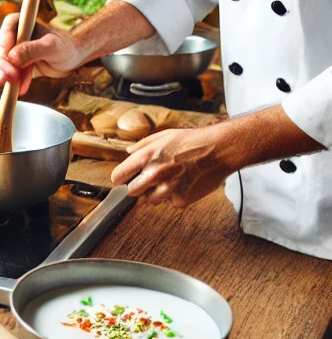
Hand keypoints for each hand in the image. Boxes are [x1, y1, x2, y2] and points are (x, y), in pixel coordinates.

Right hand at [0, 12, 83, 92]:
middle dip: (4, 62)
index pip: (9, 25)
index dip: (5, 38)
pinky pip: (9, 72)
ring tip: (13, 84)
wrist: (72, 61)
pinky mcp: (17, 64)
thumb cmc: (66, 49)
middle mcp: (17, 34)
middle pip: (1, 45)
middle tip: (11, 76)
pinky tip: (20, 89)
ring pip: (2, 60)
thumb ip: (32, 50)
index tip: (8, 55)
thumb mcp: (51, 48)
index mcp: (25, 23)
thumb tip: (11, 57)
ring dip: (5, 73)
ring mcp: (16, 50)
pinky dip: (13, 81)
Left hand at [111, 125, 233, 208]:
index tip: (123, 180)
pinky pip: (170, 203)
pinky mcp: (181, 200)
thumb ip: (142, 146)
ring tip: (170, 180)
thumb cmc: (192, 141)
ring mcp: (167, 188)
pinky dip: (174, 196)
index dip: (120, 179)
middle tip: (147, 181)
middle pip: (131, 192)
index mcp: (146, 157)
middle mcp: (154, 174)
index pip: (118, 176)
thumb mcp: (163, 136)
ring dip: (156, 193)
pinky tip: (183, 183)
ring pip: (149, 200)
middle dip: (137, 188)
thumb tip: (128, 153)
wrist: (218, 150)